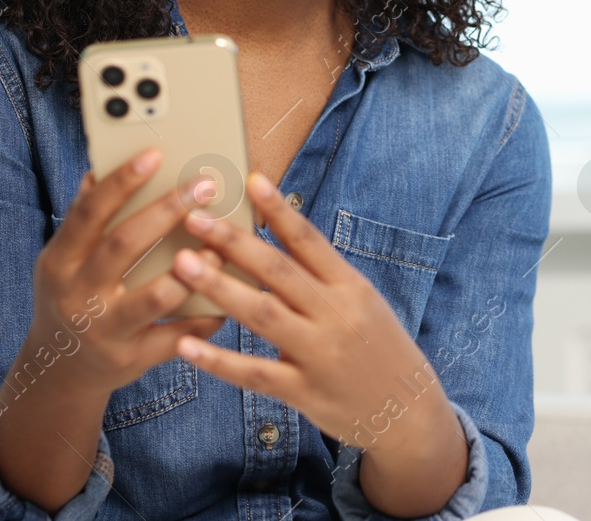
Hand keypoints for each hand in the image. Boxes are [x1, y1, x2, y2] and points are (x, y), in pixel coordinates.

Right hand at [27, 148, 227, 394]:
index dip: (121, 182)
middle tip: (206, 186)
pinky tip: (226, 299)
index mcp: (61, 261)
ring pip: (156, 297)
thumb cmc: (71, 296)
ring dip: (194, 270)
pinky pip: (177, 336)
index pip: (89, 213)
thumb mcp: (64, 258)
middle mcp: (78, 295)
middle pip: (125, 245)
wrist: (60, 368)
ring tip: (221, 249)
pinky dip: (205, 318)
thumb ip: (83, 219)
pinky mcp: (131, 360)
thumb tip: (98, 169)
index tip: (155, 154)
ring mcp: (104, 331)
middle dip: (168, 211)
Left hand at [167, 172, 467, 515]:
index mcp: (350, 286)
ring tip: (182, 265)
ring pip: (262, 315)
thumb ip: (322, 275)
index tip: (251, 181)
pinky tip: (186, 344)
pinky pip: (255, 373)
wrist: (408, 410)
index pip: (309, 240)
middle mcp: (335, 314)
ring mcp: (319, 354)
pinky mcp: (304, 391)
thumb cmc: (378, 347)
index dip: (279, 209)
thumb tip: (280, 233)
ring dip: (219, 287)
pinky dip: (219, 360)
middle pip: (278, 271)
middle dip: (233, 242)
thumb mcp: (362, 302)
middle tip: (193, 218)